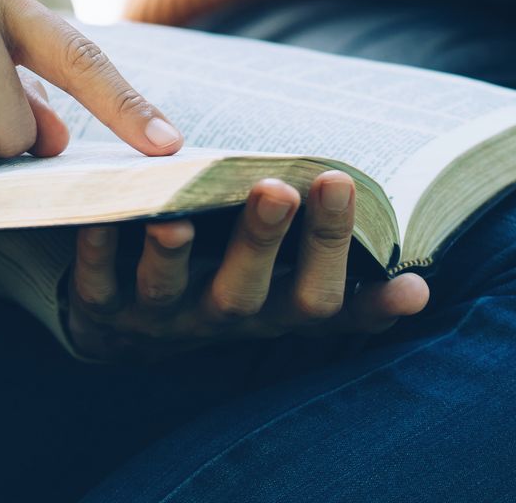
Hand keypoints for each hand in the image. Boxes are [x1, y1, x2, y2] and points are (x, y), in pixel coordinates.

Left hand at [67, 171, 428, 361]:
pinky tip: (97, 218)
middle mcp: (220, 317)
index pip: (316, 294)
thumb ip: (355, 295)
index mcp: (274, 311)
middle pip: (244, 291)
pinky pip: (94, 286)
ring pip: (166, 289)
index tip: (344, 181)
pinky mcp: (101, 309)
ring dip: (171, 255)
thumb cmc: (236, 293)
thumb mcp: (296, 300)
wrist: (135, 336)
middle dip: (262, 240)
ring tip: (176, 216)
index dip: (331, 245)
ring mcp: (157, 316)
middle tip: (278, 186)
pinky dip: (94, 254)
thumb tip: (422, 291)